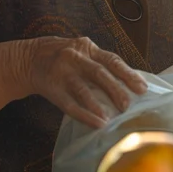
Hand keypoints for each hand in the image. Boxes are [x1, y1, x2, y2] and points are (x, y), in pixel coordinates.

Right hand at [21, 36, 147, 127]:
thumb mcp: (82, 52)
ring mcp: (62, 73)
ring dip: (97, 104)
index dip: (128, 74)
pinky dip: (84, 115)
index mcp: (87, 48)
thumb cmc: (65, 57)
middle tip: (128, 105)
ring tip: (110, 117)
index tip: (142, 88)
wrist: (29, 58)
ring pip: (82, 89)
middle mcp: (75, 57)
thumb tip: (130, 83)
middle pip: (99, 73)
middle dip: (115, 89)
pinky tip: (96, 123)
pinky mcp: (51, 88)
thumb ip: (101, 63)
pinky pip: (69, 104)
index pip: (112, 60)